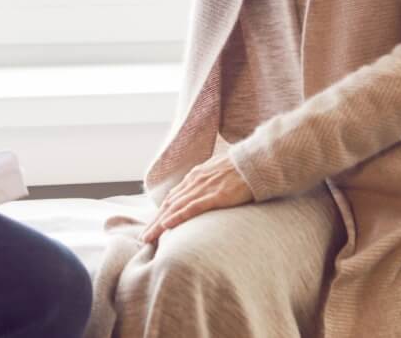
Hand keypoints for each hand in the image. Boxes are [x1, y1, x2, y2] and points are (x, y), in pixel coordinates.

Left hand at [140, 154, 254, 243]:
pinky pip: (191, 208)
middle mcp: (194, 181)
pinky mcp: (215, 196)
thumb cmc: (242, 169)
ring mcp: (203, 188)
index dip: (161, 213)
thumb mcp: (220, 173)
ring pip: (174, 208)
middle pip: (168, 204)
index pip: (173, 198)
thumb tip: (206, 195)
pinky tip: (167, 226)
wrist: (256, 162)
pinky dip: (177, 217)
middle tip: (143, 238)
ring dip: (159, 224)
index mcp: (195, 176)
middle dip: (154, 222)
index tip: (152, 226)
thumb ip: (209, 183)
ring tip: (148, 238)